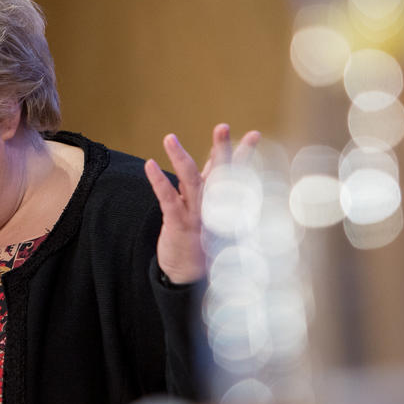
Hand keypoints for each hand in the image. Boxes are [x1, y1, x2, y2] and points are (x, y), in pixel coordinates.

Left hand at [144, 124, 260, 284]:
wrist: (188, 276)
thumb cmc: (201, 241)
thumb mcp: (214, 213)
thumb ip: (217, 187)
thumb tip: (227, 164)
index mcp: (222, 201)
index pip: (235, 173)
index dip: (244, 153)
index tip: (254, 134)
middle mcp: (212, 206)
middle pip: (219, 173)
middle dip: (221, 150)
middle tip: (222, 127)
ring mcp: (196, 215)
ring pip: (190, 182)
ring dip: (180, 158)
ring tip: (169, 138)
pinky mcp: (178, 225)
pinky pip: (167, 199)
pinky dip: (158, 181)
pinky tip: (150, 164)